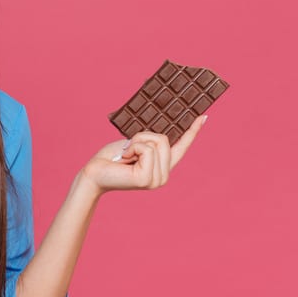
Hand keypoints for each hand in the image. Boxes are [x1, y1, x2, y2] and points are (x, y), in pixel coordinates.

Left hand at [79, 115, 207, 195]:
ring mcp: (158, 180)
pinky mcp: (148, 179)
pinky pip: (146, 149)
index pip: (181, 146)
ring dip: (136, 142)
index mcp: (162, 166)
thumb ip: (150, 141)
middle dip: (143, 137)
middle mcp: (164, 175)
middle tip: (127, 149)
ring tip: (125, 155)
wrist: (93, 173)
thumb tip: (161, 132)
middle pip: (164, 139)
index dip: (192, 131)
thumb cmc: (111, 158)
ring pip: (157, 143)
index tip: (203, 116)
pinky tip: (124, 159)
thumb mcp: (134, 144)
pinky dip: (133, 148)